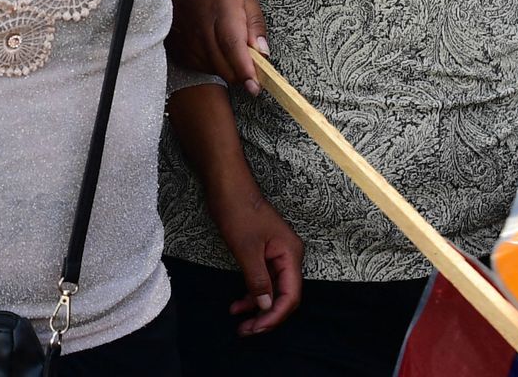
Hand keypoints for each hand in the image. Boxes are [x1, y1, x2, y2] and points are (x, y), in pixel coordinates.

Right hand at [167, 0, 268, 94]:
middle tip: (252, 64)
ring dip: (229, 68)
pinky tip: (216, 50)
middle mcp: (203, 30)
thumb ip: (256, 24)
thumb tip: (263, 53)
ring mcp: (189, 44)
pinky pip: (204, 70)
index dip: (244, 68)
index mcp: (223, 10)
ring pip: (216, 71)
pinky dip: (215, 66)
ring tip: (231, 48)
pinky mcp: (181, 54)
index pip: (233, 45)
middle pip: (225, 65)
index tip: (254, 85)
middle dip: (242, 73)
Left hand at [206, 186, 303, 335]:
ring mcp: (276, 254)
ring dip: (257, 308)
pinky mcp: (264, 253)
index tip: (256, 328)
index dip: (275, 316)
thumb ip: (258, 280)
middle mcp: (288, 256)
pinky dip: (251, 293)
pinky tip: (237, 305)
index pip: (291, 295)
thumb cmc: (237, 211)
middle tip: (246, 331)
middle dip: (266, 316)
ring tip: (240, 323)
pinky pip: (262, 280)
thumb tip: (267, 307)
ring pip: (272, 290)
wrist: (226, 185)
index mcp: (290, 254)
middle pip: (284, 295)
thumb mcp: (246, 250)